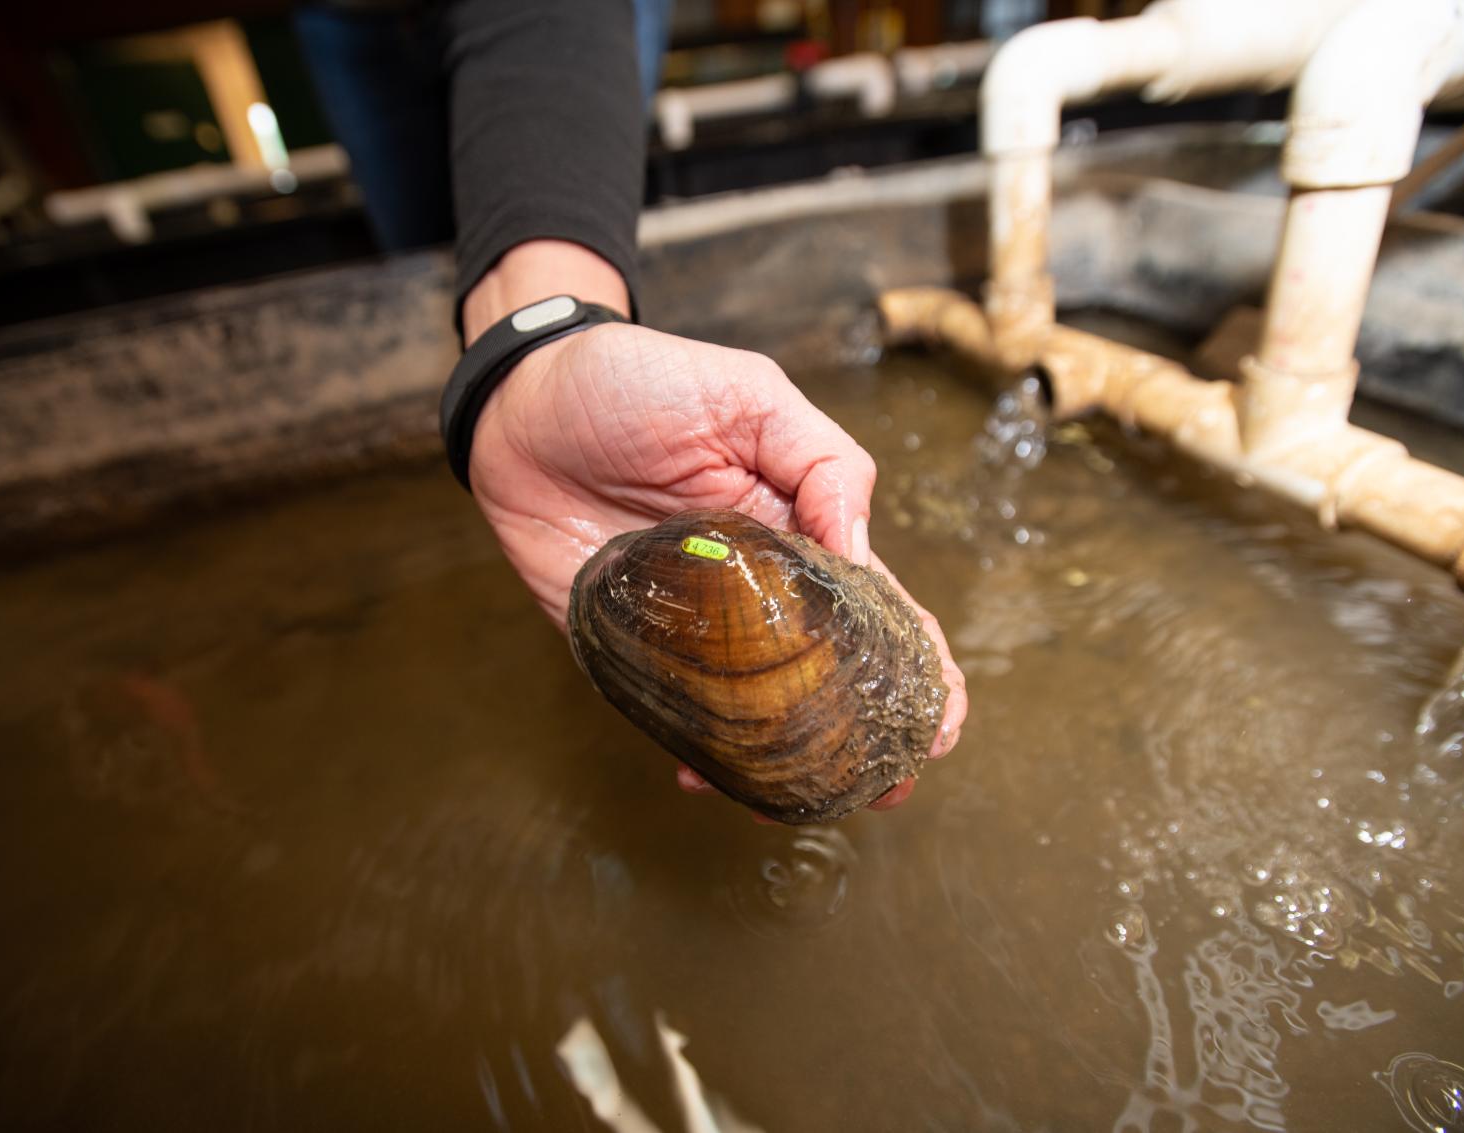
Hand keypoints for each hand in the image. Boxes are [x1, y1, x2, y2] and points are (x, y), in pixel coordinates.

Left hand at [467, 321, 968, 815]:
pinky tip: (702, 779)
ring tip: (811, 798)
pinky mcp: (629, 647)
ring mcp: (694, 629)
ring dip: (787, 762)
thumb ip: (821, 462)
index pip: (877, 610)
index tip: (940, 718)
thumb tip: (861, 546)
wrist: (523, 402)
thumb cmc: (638, 383)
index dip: (918, 665)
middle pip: (827, 679)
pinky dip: (692, 752)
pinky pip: (670, 711)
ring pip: (754, 713)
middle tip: (888, 783)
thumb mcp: (750, 396)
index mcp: (799, 535)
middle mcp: (755, 594)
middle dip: (868, 737)